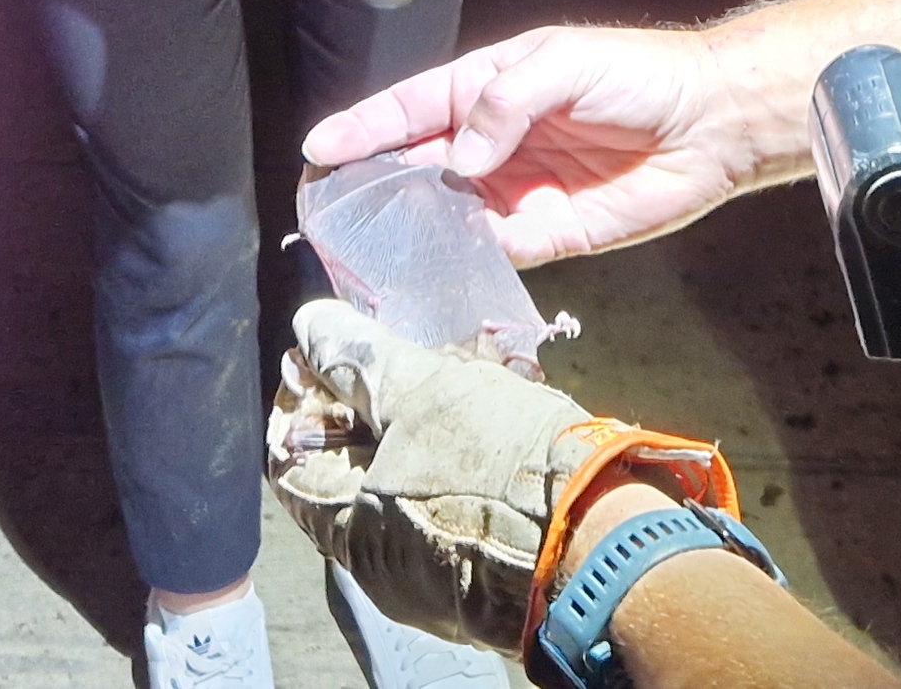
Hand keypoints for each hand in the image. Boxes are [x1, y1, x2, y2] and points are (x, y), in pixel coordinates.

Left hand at [268, 300, 613, 650]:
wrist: (609, 538)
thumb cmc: (505, 461)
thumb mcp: (425, 388)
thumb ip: (360, 357)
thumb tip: (309, 326)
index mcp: (349, 528)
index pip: (291, 454)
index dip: (305, 394)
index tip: (330, 349)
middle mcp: (381, 565)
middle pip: (355, 465)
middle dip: (381, 398)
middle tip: (415, 350)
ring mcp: (436, 574)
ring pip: (412, 476)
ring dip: (433, 418)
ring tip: (474, 366)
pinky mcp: (488, 570)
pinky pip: (456, 501)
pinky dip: (467, 455)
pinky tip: (504, 407)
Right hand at [300, 25, 789, 266]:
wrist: (710, 123)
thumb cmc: (640, 76)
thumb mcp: (563, 63)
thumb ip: (506, 102)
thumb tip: (462, 158)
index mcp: (488, 88)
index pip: (410, 109)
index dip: (363, 127)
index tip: (320, 148)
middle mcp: (492, 142)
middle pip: (416, 167)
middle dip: (372, 185)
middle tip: (327, 209)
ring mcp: (515, 191)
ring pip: (444, 215)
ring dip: (409, 229)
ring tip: (365, 246)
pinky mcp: (547, 236)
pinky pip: (491, 252)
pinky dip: (462, 260)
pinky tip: (434, 265)